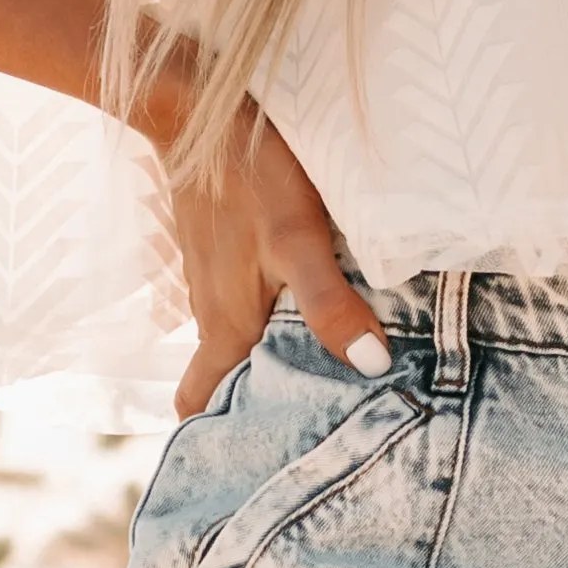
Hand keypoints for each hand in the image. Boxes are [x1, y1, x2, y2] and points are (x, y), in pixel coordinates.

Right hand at [148, 85, 381, 416]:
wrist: (196, 103)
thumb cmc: (250, 172)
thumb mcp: (298, 238)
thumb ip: (329, 304)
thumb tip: (372, 365)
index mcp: (226, 328)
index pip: (202, 408)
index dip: (224, 441)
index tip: (261, 465)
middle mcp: (213, 315)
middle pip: (223, 384)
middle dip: (254, 411)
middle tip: (312, 429)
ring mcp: (212, 283)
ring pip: (232, 346)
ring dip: (265, 366)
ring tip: (323, 379)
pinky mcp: (222, 253)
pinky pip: (240, 307)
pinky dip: (265, 325)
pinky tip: (304, 315)